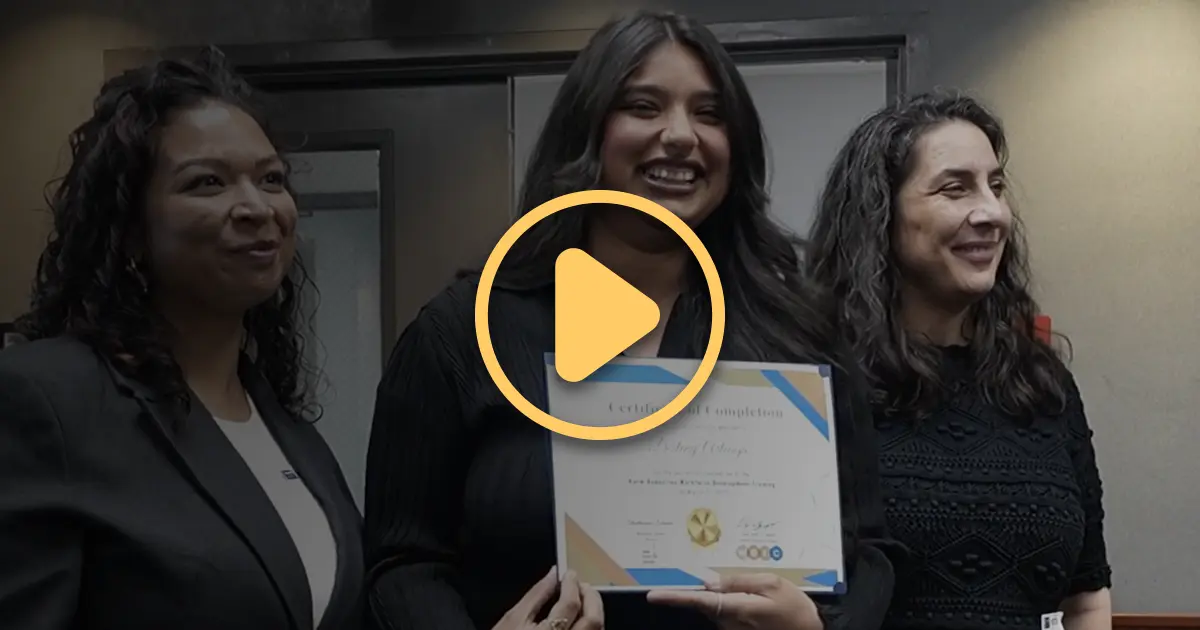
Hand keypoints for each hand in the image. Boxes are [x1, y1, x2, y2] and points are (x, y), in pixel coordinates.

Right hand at [492, 567, 604, 629]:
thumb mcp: (513, 618)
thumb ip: (536, 594)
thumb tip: (552, 575)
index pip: (570, 604)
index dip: (572, 585)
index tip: (570, 575)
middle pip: (593, 620)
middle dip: (592, 598)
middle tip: (582, 585)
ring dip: (593, 612)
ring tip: (582, 600)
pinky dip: (590, 626)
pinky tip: (580, 619)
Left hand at [646, 574, 820, 629]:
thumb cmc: (793, 607)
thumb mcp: (770, 584)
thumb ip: (737, 581)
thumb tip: (709, 581)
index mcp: (736, 609)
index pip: (698, 601)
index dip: (674, 598)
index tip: (653, 596)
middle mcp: (729, 623)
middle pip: (706, 602)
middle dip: (706, 588)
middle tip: (723, 578)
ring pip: (716, 607)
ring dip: (723, 596)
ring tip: (753, 592)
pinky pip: (726, 613)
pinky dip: (731, 603)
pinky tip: (753, 600)